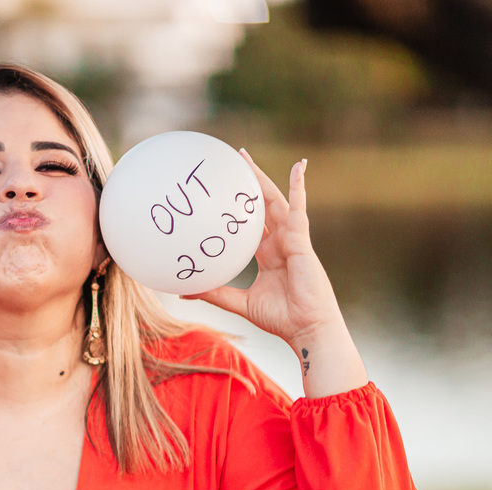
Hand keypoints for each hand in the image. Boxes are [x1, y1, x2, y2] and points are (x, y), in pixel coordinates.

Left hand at [184, 152, 342, 352]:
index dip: (237, 212)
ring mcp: (292, 239)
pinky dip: (299, 186)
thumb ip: (216, 293)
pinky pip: (299, 208)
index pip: (250, 227)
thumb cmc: (281, 318)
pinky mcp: (301, 239)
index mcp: (268, 256)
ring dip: (261, 179)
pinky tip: (299, 166)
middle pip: (261, 208)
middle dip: (247, 185)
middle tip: (231, 163)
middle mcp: (280, 243)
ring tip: (245, 158)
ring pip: (274, 202)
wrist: (307, 328)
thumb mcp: (240, 302)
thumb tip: (184, 291)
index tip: (220, 198)